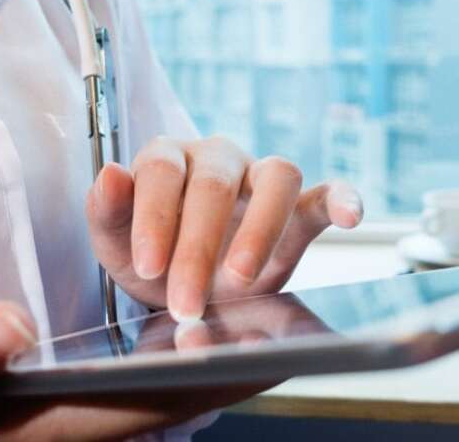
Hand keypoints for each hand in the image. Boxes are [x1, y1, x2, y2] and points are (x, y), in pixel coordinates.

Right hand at [0, 303, 263, 441]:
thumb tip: (13, 323)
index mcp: (47, 428)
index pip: (150, 403)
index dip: (215, 375)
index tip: (275, 346)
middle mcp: (71, 428)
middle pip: (168, 397)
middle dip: (229, 364)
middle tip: (287, 321)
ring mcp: (64, 421)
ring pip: (150, 391)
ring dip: (201, 359)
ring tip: (249, 317)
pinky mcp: (48, 411)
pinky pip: (119, 386)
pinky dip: (157, 360)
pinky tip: (170, 336)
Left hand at [86, 136, 362, 320]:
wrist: (180, 282)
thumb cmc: (148, 256)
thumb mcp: (114, 242)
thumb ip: (107, 209)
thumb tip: (111, 174)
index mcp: (167, 159)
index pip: (163, 171)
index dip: (156, 216)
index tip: (149, 265)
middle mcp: (215, 158)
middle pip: (214, 183)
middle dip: (199, 246)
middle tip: (187, 301)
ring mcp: (258, 177)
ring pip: (277, 176)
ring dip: (261, 227)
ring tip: (242, 278)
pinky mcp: (297, 206)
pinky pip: (324, 192)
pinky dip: (342, 198)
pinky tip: (351, 216)